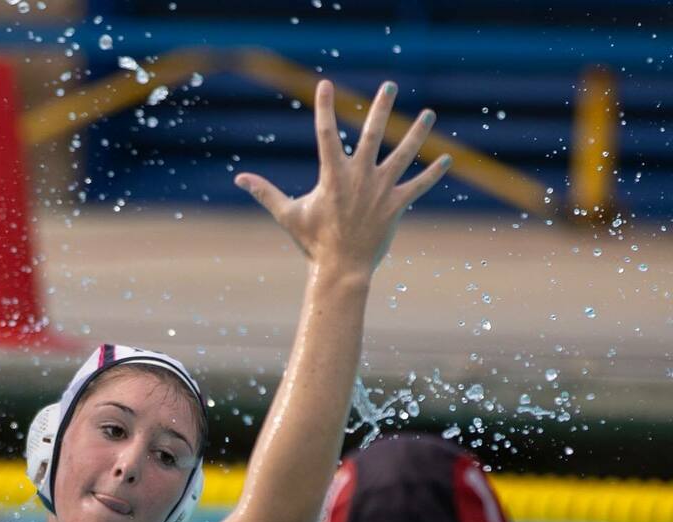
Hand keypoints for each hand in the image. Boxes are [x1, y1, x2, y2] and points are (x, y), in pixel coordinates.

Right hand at [234, 80, 450, 273]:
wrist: (340, 271)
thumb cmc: (313, 243)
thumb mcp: (288, 215)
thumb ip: (265, 193)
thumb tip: (239, 179)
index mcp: (333, 176)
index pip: (326, 134)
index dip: (324, 108)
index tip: (325, 84)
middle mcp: (360, 178)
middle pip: (374, 134)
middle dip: (382, 108)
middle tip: (390, 85)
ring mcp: (381, 191)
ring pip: (403, 155)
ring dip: (416, 133)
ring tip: (428, 114)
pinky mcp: (396, 206)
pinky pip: (419, 186)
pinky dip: (433, 174)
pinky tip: (447, 159)